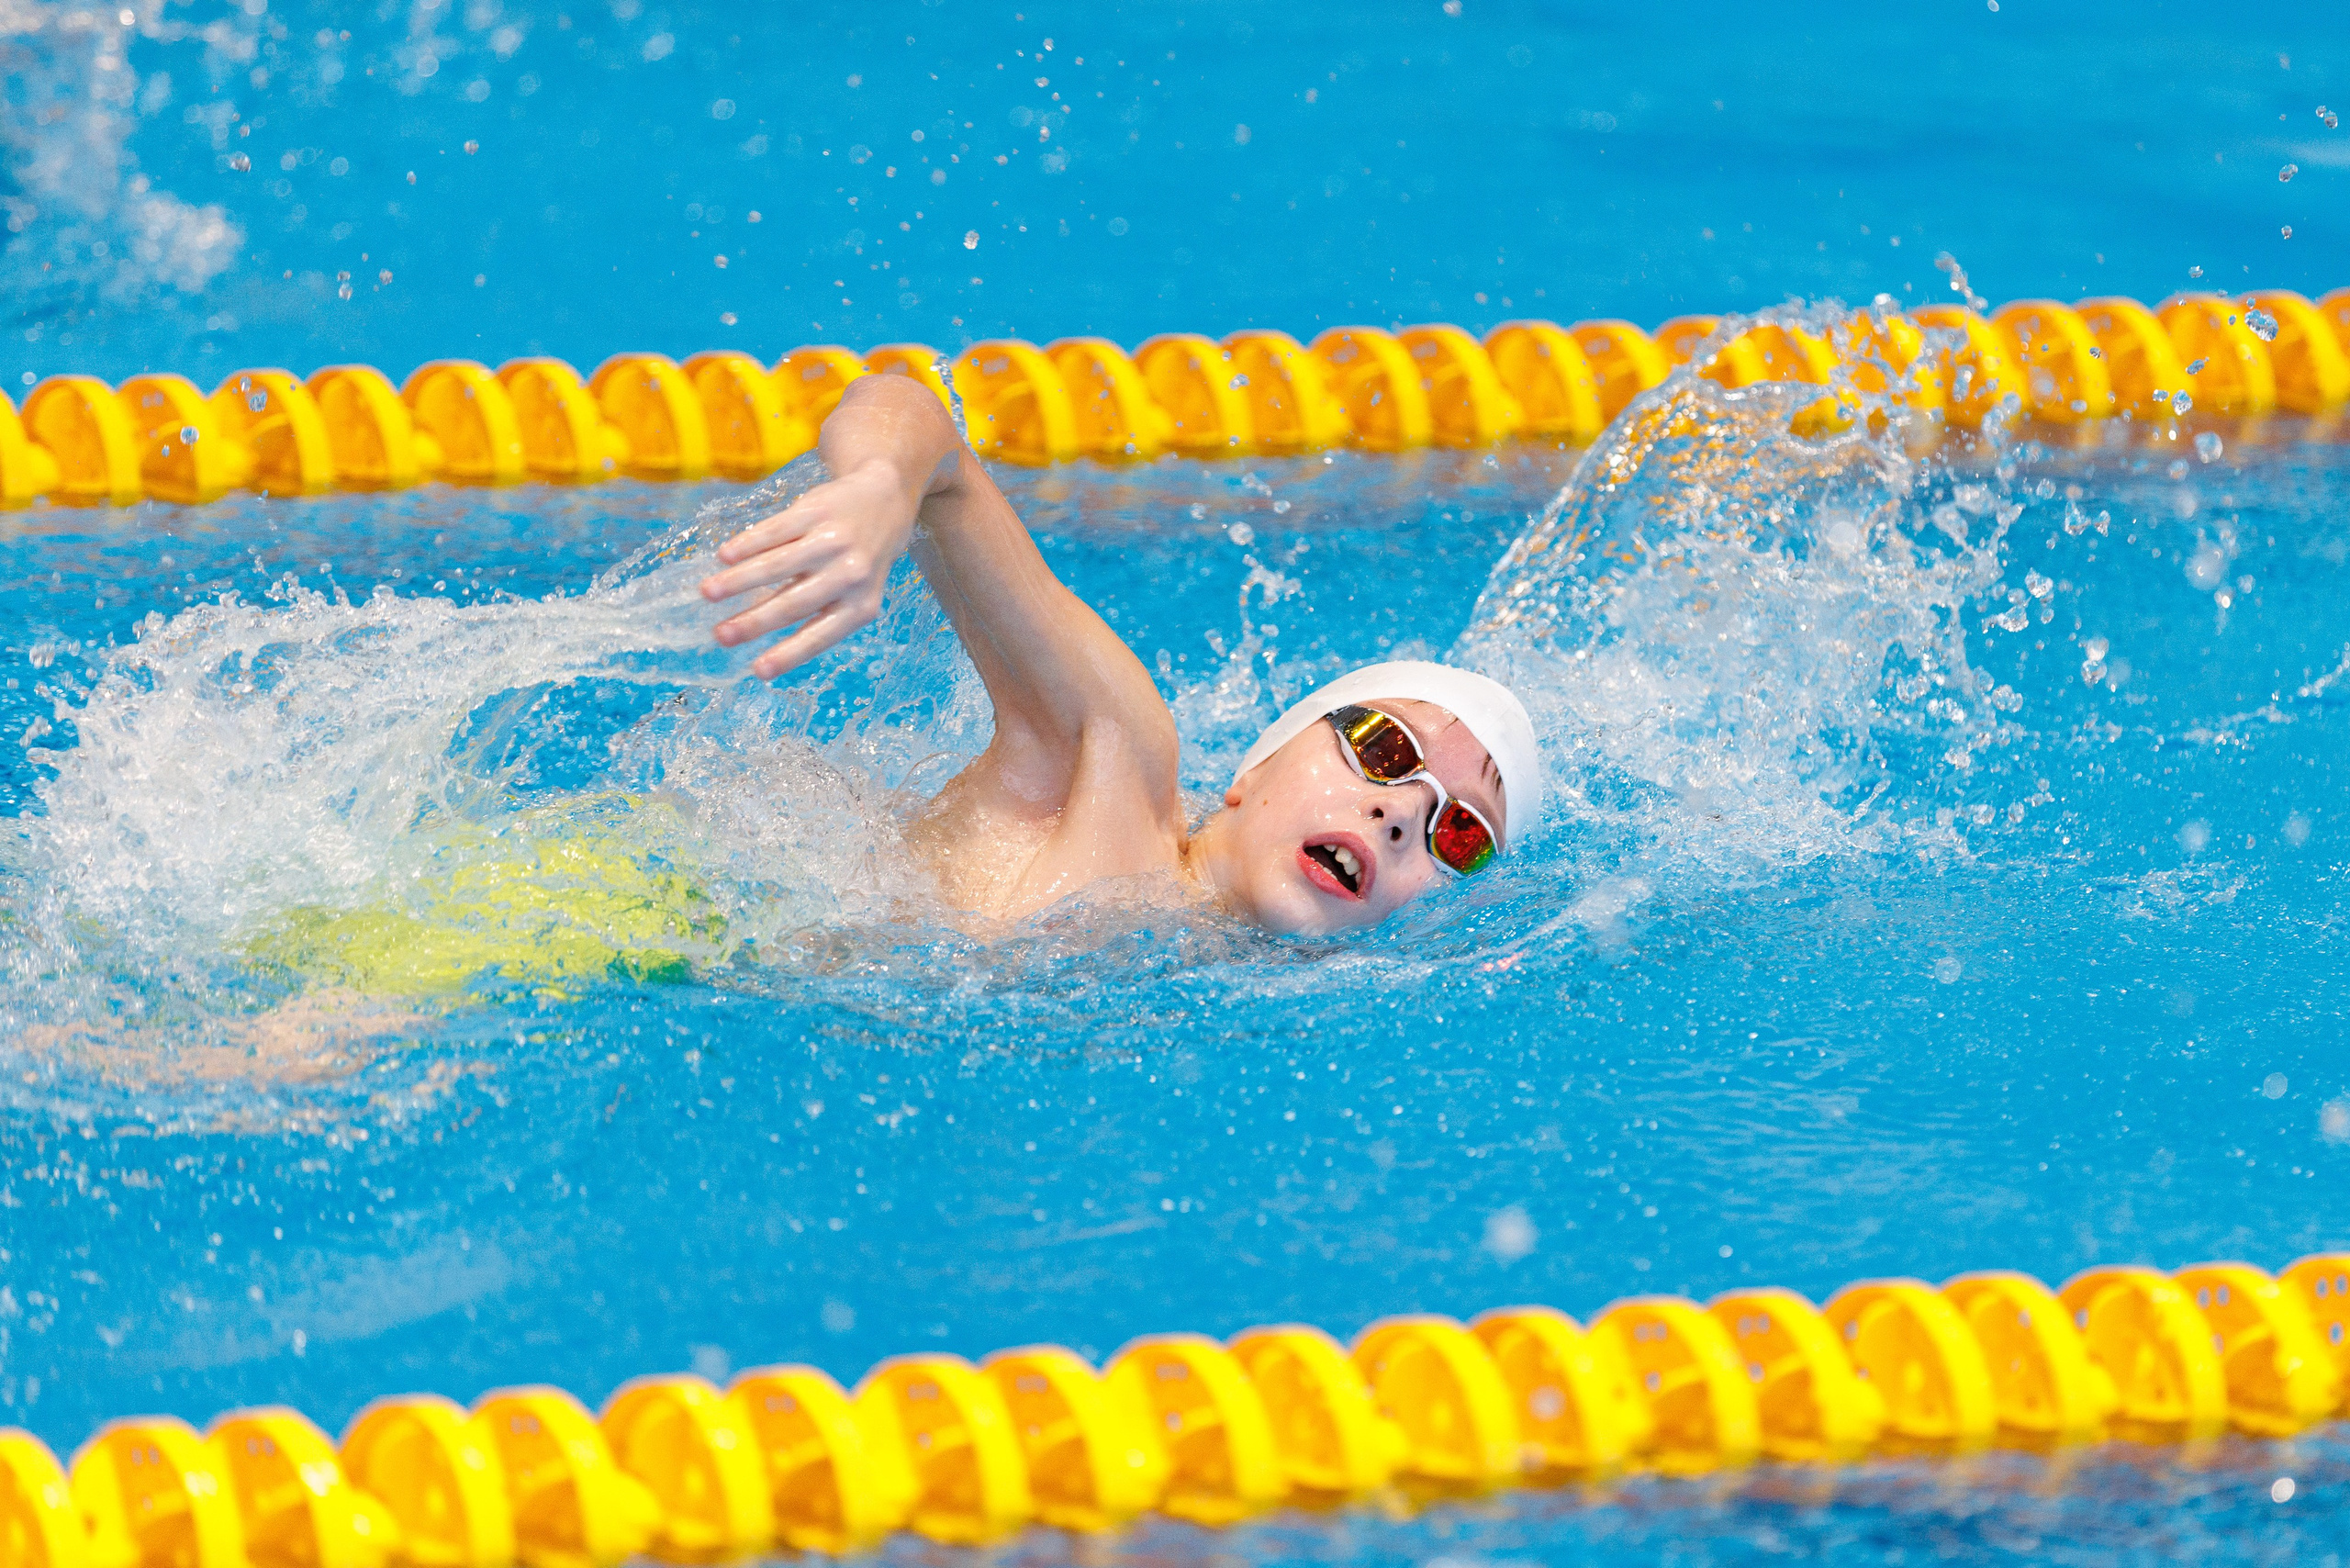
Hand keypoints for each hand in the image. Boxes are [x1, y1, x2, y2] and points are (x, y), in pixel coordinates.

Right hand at [699, 459, 920, 678]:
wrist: (885, 500)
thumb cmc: (859, 560)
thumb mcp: (853, 592)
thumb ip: (813, 609)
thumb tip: (754, 626)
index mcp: (861, 606)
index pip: (821, 636)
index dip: (788, 654)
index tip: (758, 671)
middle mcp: (850, 575)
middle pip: (793, 603)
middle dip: (753, 623)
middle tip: (720, 636)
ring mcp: (833, 540)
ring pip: (777, 565)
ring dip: (738, 581)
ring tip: (708, 593)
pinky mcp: (817, 510)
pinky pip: (774, 531)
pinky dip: (746, 544)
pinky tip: (723, 556)